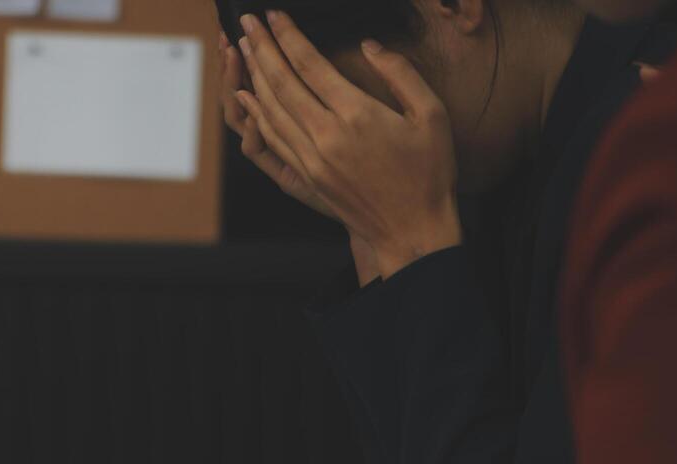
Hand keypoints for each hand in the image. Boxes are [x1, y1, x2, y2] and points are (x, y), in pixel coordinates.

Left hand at [235, 12, 461, 277]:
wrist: (411, 230)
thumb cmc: (428, 172)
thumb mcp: (431, 114)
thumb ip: (401, 73)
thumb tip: (370, 45)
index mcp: (357, 115)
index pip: (310, 65)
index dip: (288, 36)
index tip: (273, 15)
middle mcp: (327, 136)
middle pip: (282, 83)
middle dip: (262, 48)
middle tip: (247, 21)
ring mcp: (312, 159)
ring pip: (272, 110)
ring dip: (254, 76)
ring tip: (245, 49)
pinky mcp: (307, 177)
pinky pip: (274, 138)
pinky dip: (257, 114)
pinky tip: (249, 97)